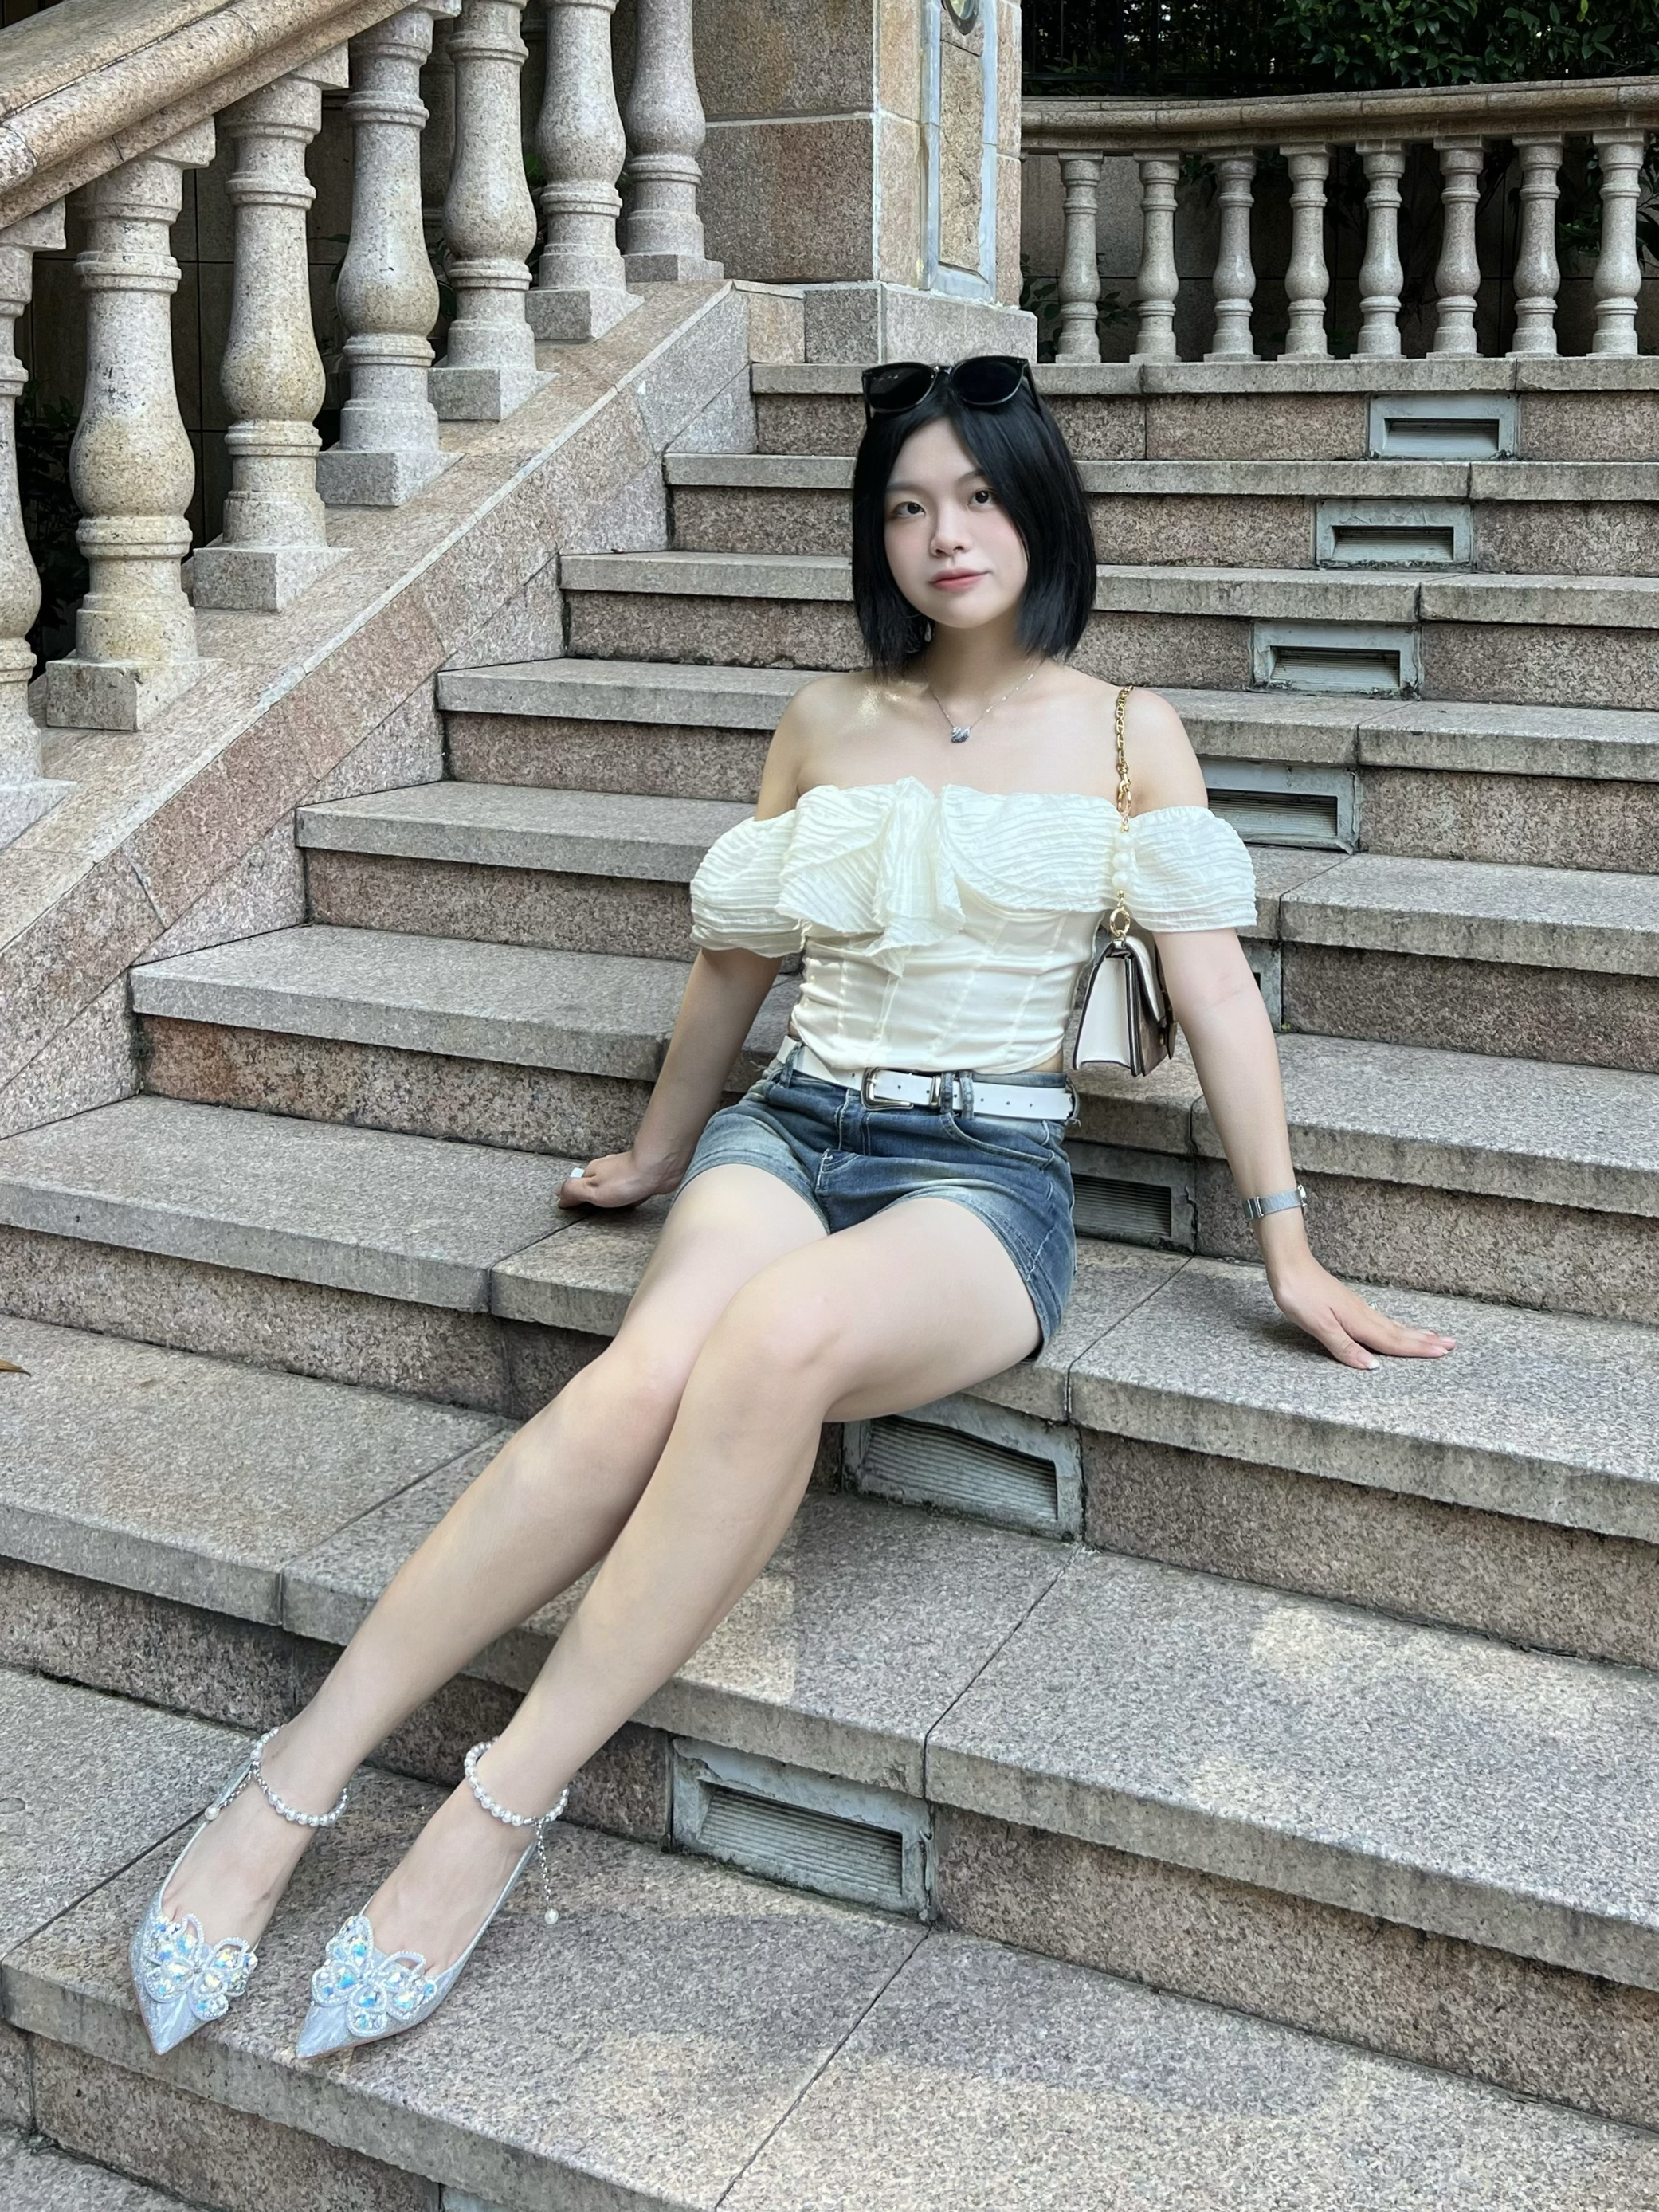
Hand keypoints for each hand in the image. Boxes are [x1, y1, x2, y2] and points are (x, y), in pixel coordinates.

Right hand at [556, 1148, 679, 1210]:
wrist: (658, 1168)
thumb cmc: (626, 1179)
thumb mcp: (592, 1190)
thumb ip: (574, 1191)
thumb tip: (557, 1192)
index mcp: (592, 1172)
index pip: (577, 1187)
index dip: (574, 1198)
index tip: (570, 1208)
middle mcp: (607, 1170)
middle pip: (595, 1185)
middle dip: (594, 1197)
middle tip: (592, 1209)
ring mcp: (624, 1172)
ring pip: (614, 1187)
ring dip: (613, 1197)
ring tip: (611, 1208)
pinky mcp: (641, 1177)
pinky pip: (631, 1189)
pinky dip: (628, 1195)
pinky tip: (632, 1200)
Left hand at [1268, 1254, 1455, 1370]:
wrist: (1289, 1264)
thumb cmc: (1300, 1294)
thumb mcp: (1319, 1325)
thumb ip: (1345, 1347)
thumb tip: (1372, 1367)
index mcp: (1358, 1322)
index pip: (1393, 1342)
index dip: (1418, 1350)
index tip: (1442, 1353)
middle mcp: (1363, 1314)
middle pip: (1400, 1332)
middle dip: (1425, 1341)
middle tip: (1451, 1345)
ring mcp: (1357, 1307)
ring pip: (1392, 1324)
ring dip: (1414, 1333)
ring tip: (1434, 1336)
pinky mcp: (1349, 1304)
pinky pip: (1380, 1319)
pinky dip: (1395, 1326)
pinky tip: (1396, 1327)